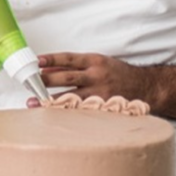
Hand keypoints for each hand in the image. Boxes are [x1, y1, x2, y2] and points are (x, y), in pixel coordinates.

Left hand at [25, 53, 150, 107]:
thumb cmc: (117, 73)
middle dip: (46, 81)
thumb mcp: (98, 62)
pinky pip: (81, 111)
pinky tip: (54, 116)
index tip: (37, 61)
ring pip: (72, 97)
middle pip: (67, 78)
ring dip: (51, 100)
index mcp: (94, 61)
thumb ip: (74, 66)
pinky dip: (67, 112)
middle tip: (29, 84)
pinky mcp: (103, 108)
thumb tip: (48, 69)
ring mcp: (99, 93)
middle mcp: (96, 76)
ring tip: (34, 104)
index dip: (51, 59)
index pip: (69, 59)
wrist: (146, 86)